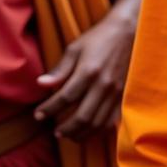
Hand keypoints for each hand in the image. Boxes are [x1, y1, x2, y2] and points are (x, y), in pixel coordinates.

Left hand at [34, 10, 135, 140]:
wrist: (129, 31)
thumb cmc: (99, 37)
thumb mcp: (75, 48)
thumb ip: (59, 69)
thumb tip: (40, 84)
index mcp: (89, 71)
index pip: (64, 98)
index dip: (48, 109)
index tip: (38, 114)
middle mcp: (103, 84)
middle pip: (82, 116)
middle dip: (64, 128)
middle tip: (54, 131)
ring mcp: (116, 91)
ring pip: (97, 122)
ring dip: (81, 133)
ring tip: (69, 135)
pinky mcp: (124, 94)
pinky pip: (112, 119)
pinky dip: (99, 130)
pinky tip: (88, 130)